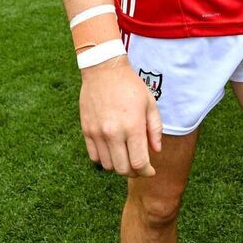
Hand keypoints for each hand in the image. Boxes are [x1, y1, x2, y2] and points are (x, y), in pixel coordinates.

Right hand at [79, 55, 162, 176]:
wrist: (104, 70)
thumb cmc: (130, 86)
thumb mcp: (150, 104)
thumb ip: (155, 129)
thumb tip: (155, 151)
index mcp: (132, 126)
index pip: (139, 163)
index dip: (146, 171)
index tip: (150, 170)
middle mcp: (113, 133)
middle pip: (123, 169)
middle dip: (134, 172)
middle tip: (139, 167)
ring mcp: (97, 133)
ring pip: (107, 166)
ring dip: (118, 167)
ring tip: (126, 158)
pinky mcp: (86, 130)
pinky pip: (94, 157)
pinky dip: (104, 160)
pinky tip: (112, 152)